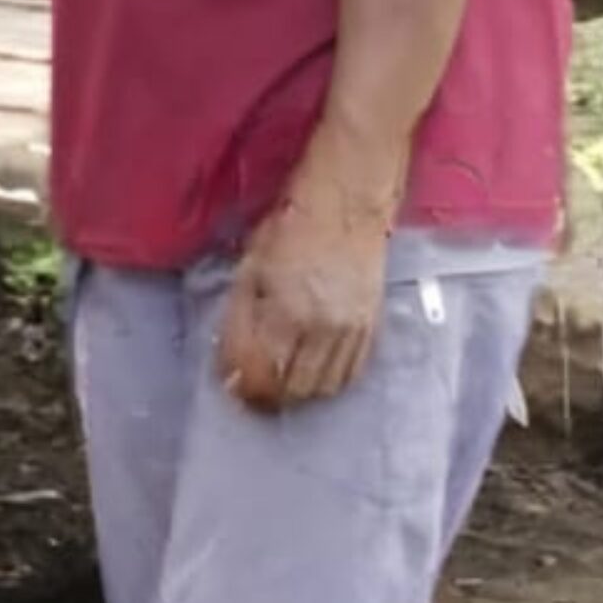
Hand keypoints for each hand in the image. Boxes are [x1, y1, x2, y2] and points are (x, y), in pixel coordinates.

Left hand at [216, 155, 395, 411]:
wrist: (346, 206)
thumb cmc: (288, 230)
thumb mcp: (248, 271)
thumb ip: (239, 321)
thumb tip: (231, 368)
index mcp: (285, 314)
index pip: (260, 374)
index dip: (242, 387)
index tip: (232, 386)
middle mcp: (321, 330)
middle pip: (292, 390)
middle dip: (267, 396)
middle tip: (252, 389)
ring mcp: (351, 332)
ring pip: (322, 388)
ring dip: (297, 393)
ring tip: (280, 382)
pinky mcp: (371, 328)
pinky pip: (351, 375)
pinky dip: (329, 383)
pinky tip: (311, 374)